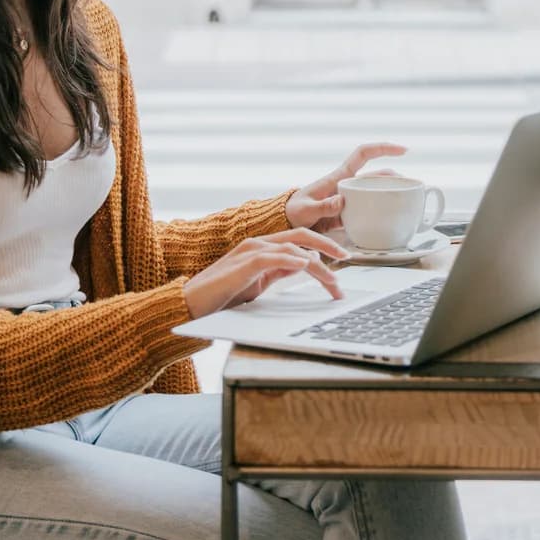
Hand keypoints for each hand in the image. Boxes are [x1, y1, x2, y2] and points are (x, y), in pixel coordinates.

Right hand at [182, 228, 351, 318]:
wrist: (191, 304)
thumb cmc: (221, 296)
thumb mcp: (258, 283)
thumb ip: (277, 271)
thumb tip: (302, 264)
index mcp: (263, 247)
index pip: (300, 241)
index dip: (324, 250)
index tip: (342, 263)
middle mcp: (259, 243)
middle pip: (302, 236)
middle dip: (329, 246)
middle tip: (348, 258)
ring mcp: (251, 250)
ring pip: (294, 248)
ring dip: (318, 265)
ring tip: (333, 280)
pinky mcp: (244, 263)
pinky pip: (273, 257)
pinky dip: (292, 261)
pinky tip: (306, 266)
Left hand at [285, 142, 407, 231]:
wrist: (287, 223)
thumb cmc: (294, 212)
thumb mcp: (306, 210)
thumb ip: (323, 207)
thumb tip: (342, 201)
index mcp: (338, 177)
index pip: (363, 154)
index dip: (383, 148)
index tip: (402, 149)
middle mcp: (347, 185)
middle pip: (376, 175)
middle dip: (395, 177)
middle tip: (412, 186)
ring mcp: (350, 199)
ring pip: (376, 192)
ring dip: (391, 194)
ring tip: (408, 202)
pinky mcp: (350, 213)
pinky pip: (370, 209)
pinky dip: (382, 212)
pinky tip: (392, 219)